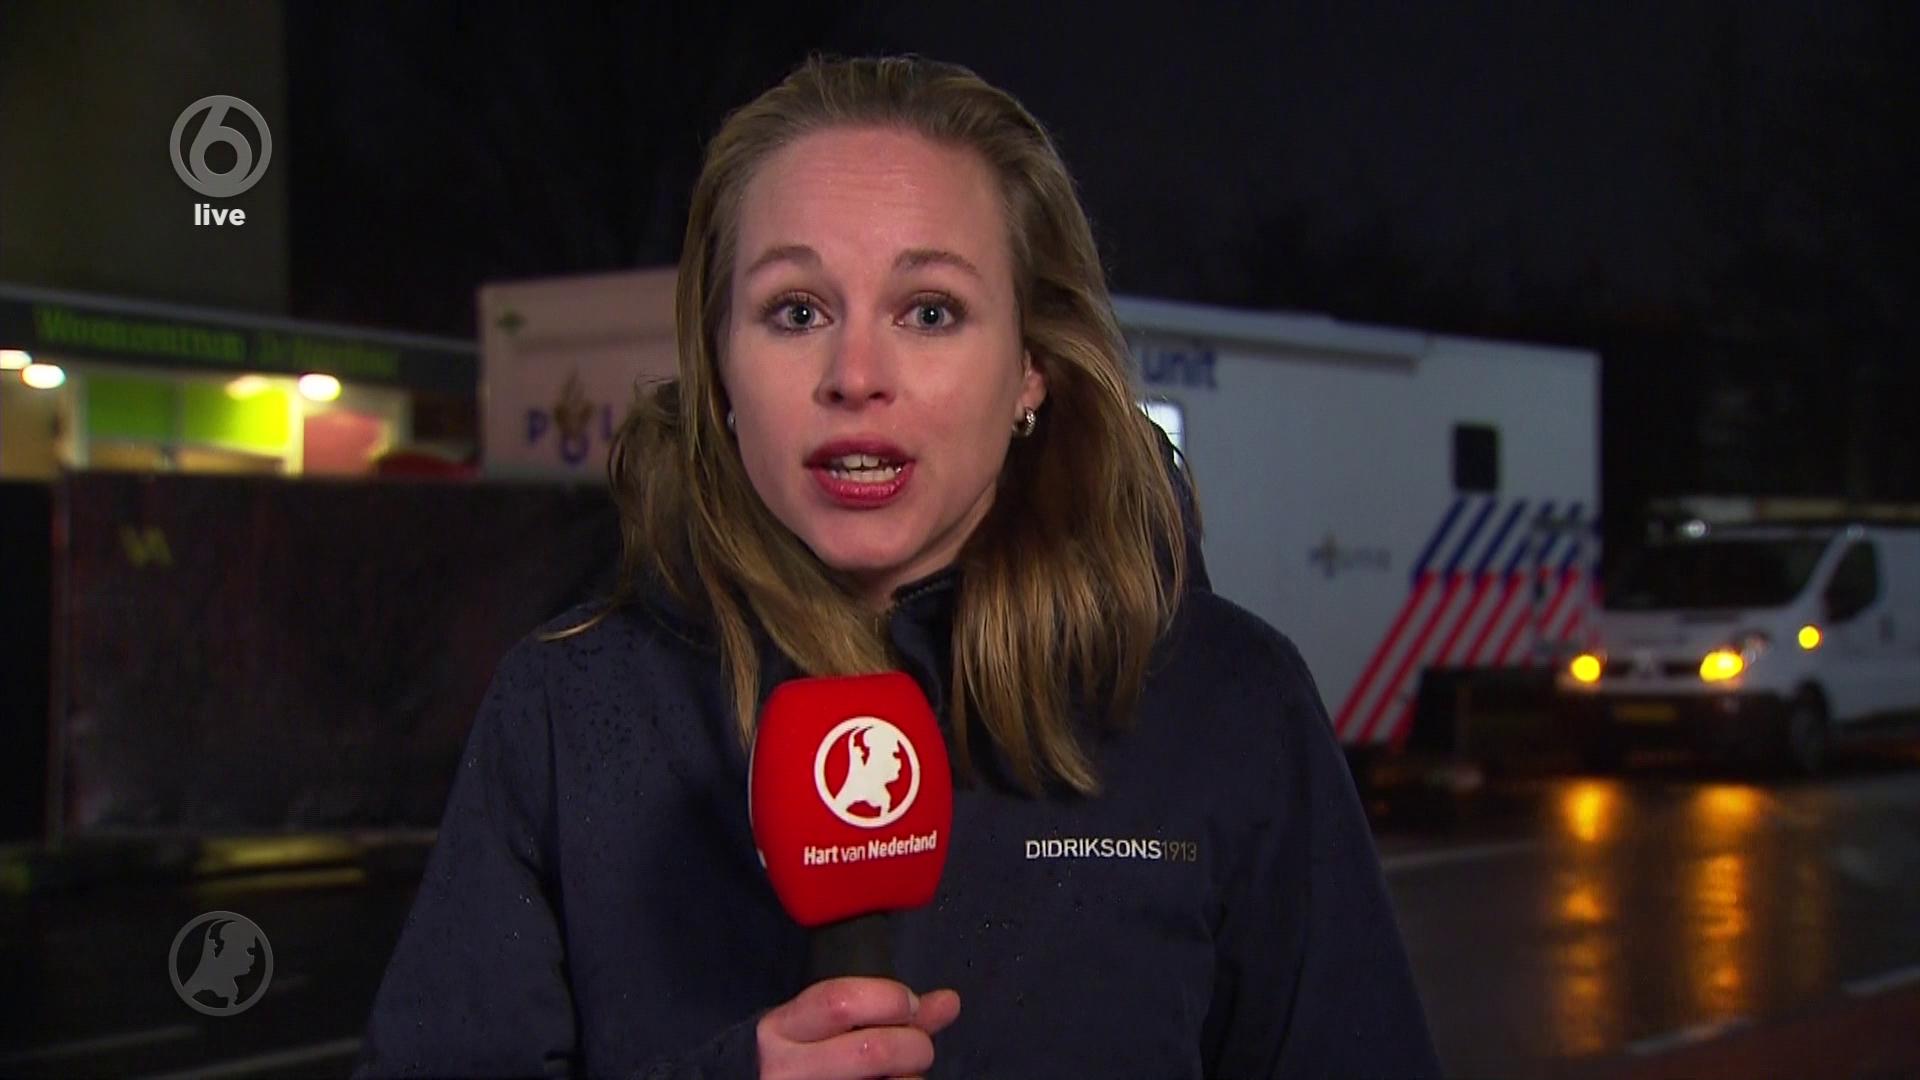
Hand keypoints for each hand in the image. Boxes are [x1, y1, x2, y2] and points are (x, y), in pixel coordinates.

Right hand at [756, 977, 961, 1079]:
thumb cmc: (798, 1060)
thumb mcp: (823, 1028)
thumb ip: (884, 1012)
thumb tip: (950, 1001)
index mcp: (781, 1029)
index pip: (840, 1002)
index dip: (889, 999)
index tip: (908, 1005)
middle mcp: (785, 1070)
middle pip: (872, 1049)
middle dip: (915, 1045)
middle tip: (919, 1049)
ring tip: (902, 1076)